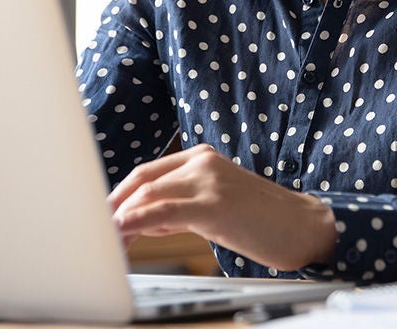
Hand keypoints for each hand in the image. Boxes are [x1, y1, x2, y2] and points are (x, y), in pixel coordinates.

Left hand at [108, 144, 336, 271]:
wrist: (305, 226)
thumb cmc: (263, 220)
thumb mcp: (216, 207)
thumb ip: (180, 208)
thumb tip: (142, 221)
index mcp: (201, 158)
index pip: (147, 173)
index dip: (119, 195)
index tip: (100, 217)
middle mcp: (202, 162)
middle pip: (142, 179)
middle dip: (112, 204)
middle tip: (91, 229)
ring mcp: (208, 180)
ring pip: (149, 193)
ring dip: (120, 217)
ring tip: (103, 239)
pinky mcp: (214, 203)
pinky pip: (165, 210)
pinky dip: (138, 220)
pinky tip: (124, 231)